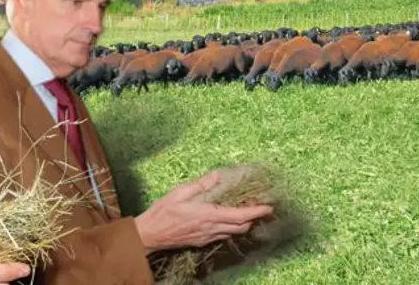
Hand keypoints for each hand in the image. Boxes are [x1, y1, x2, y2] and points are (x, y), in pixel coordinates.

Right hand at [134, 170, 273, 254]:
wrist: (149, 236)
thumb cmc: (163, 213)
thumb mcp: (180, 192)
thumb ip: (201, 184)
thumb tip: (217, 175)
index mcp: (208, 215)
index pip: (239, 215)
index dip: (256, 212)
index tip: (269, 207)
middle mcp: (211, 229)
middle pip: (241, 227)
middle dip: (254, 217)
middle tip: (261, 206)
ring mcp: (208, 237)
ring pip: (234, 232)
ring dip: (244, 223)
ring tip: (248, 210)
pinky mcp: (202, 242)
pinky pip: (223, 235)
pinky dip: (232, 227)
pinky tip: (229, 218)